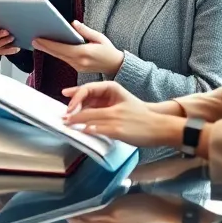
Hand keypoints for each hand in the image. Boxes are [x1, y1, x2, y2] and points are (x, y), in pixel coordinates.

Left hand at [32, 21, 124, 74]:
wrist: (116, 66)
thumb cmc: (109, 50)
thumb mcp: (99, 37)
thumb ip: (85, 31)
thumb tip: (73, 23)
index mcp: (84, 53)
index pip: (62, 48)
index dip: (49, 44)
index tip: (38, 39)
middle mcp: (79, 62)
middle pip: (58, 54)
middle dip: (45, 47)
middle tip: (33, 40)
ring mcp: (78, 67)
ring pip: (60, 57)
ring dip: (49, 50)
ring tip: (38, 42)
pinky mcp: (77, 69)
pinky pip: (64, 60)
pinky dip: (57, 53)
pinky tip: (50, 47)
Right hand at [60, 194, 176, 222]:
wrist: (163, 210)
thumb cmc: (154, 209)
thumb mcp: (138, 215)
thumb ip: (126, 212)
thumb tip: (119, 204)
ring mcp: (114, 221)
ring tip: (67, 222)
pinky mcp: (113, 213)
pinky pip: (94, 216)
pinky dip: (83, 216)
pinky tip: (75, 214)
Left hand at [61, 81, 184, 147]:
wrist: (159, 126)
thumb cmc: (140, 115)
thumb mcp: (121, 102)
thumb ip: (104, 104)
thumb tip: (84, 111)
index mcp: (114, 90)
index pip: (88, 90)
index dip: (75, 96)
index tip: (66, 103)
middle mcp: (113, 103)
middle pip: (86, 108)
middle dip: (72, 114)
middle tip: (62, 119)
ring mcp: (116, 117)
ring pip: (90, 119)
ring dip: (77, 123)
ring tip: (67, 126)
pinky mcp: (118, 130)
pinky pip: (99, 129)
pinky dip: (89, 130)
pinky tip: (83, 132)